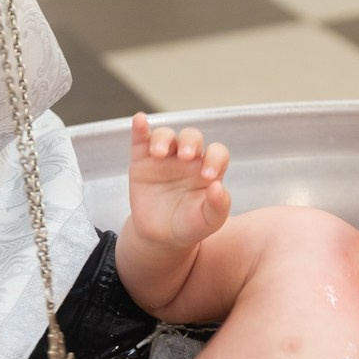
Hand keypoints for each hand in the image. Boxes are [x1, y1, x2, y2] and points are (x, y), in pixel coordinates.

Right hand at [127, 113, 230, 248]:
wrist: (160, 237)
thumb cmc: (189, 226)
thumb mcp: (208, 222)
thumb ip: (218, 206)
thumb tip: (219, 187)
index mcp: (208, 169)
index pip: (217, 153)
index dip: (215, 158)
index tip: (208, 176)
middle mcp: (188, 159)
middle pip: (192, 137)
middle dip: (190, 142)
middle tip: (185, 157)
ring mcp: (164, 157)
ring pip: (166, 135)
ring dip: (164, 138)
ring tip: (159, 153)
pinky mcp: (142, 160)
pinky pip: (141, 139)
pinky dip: (140, 128)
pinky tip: (139, 121)